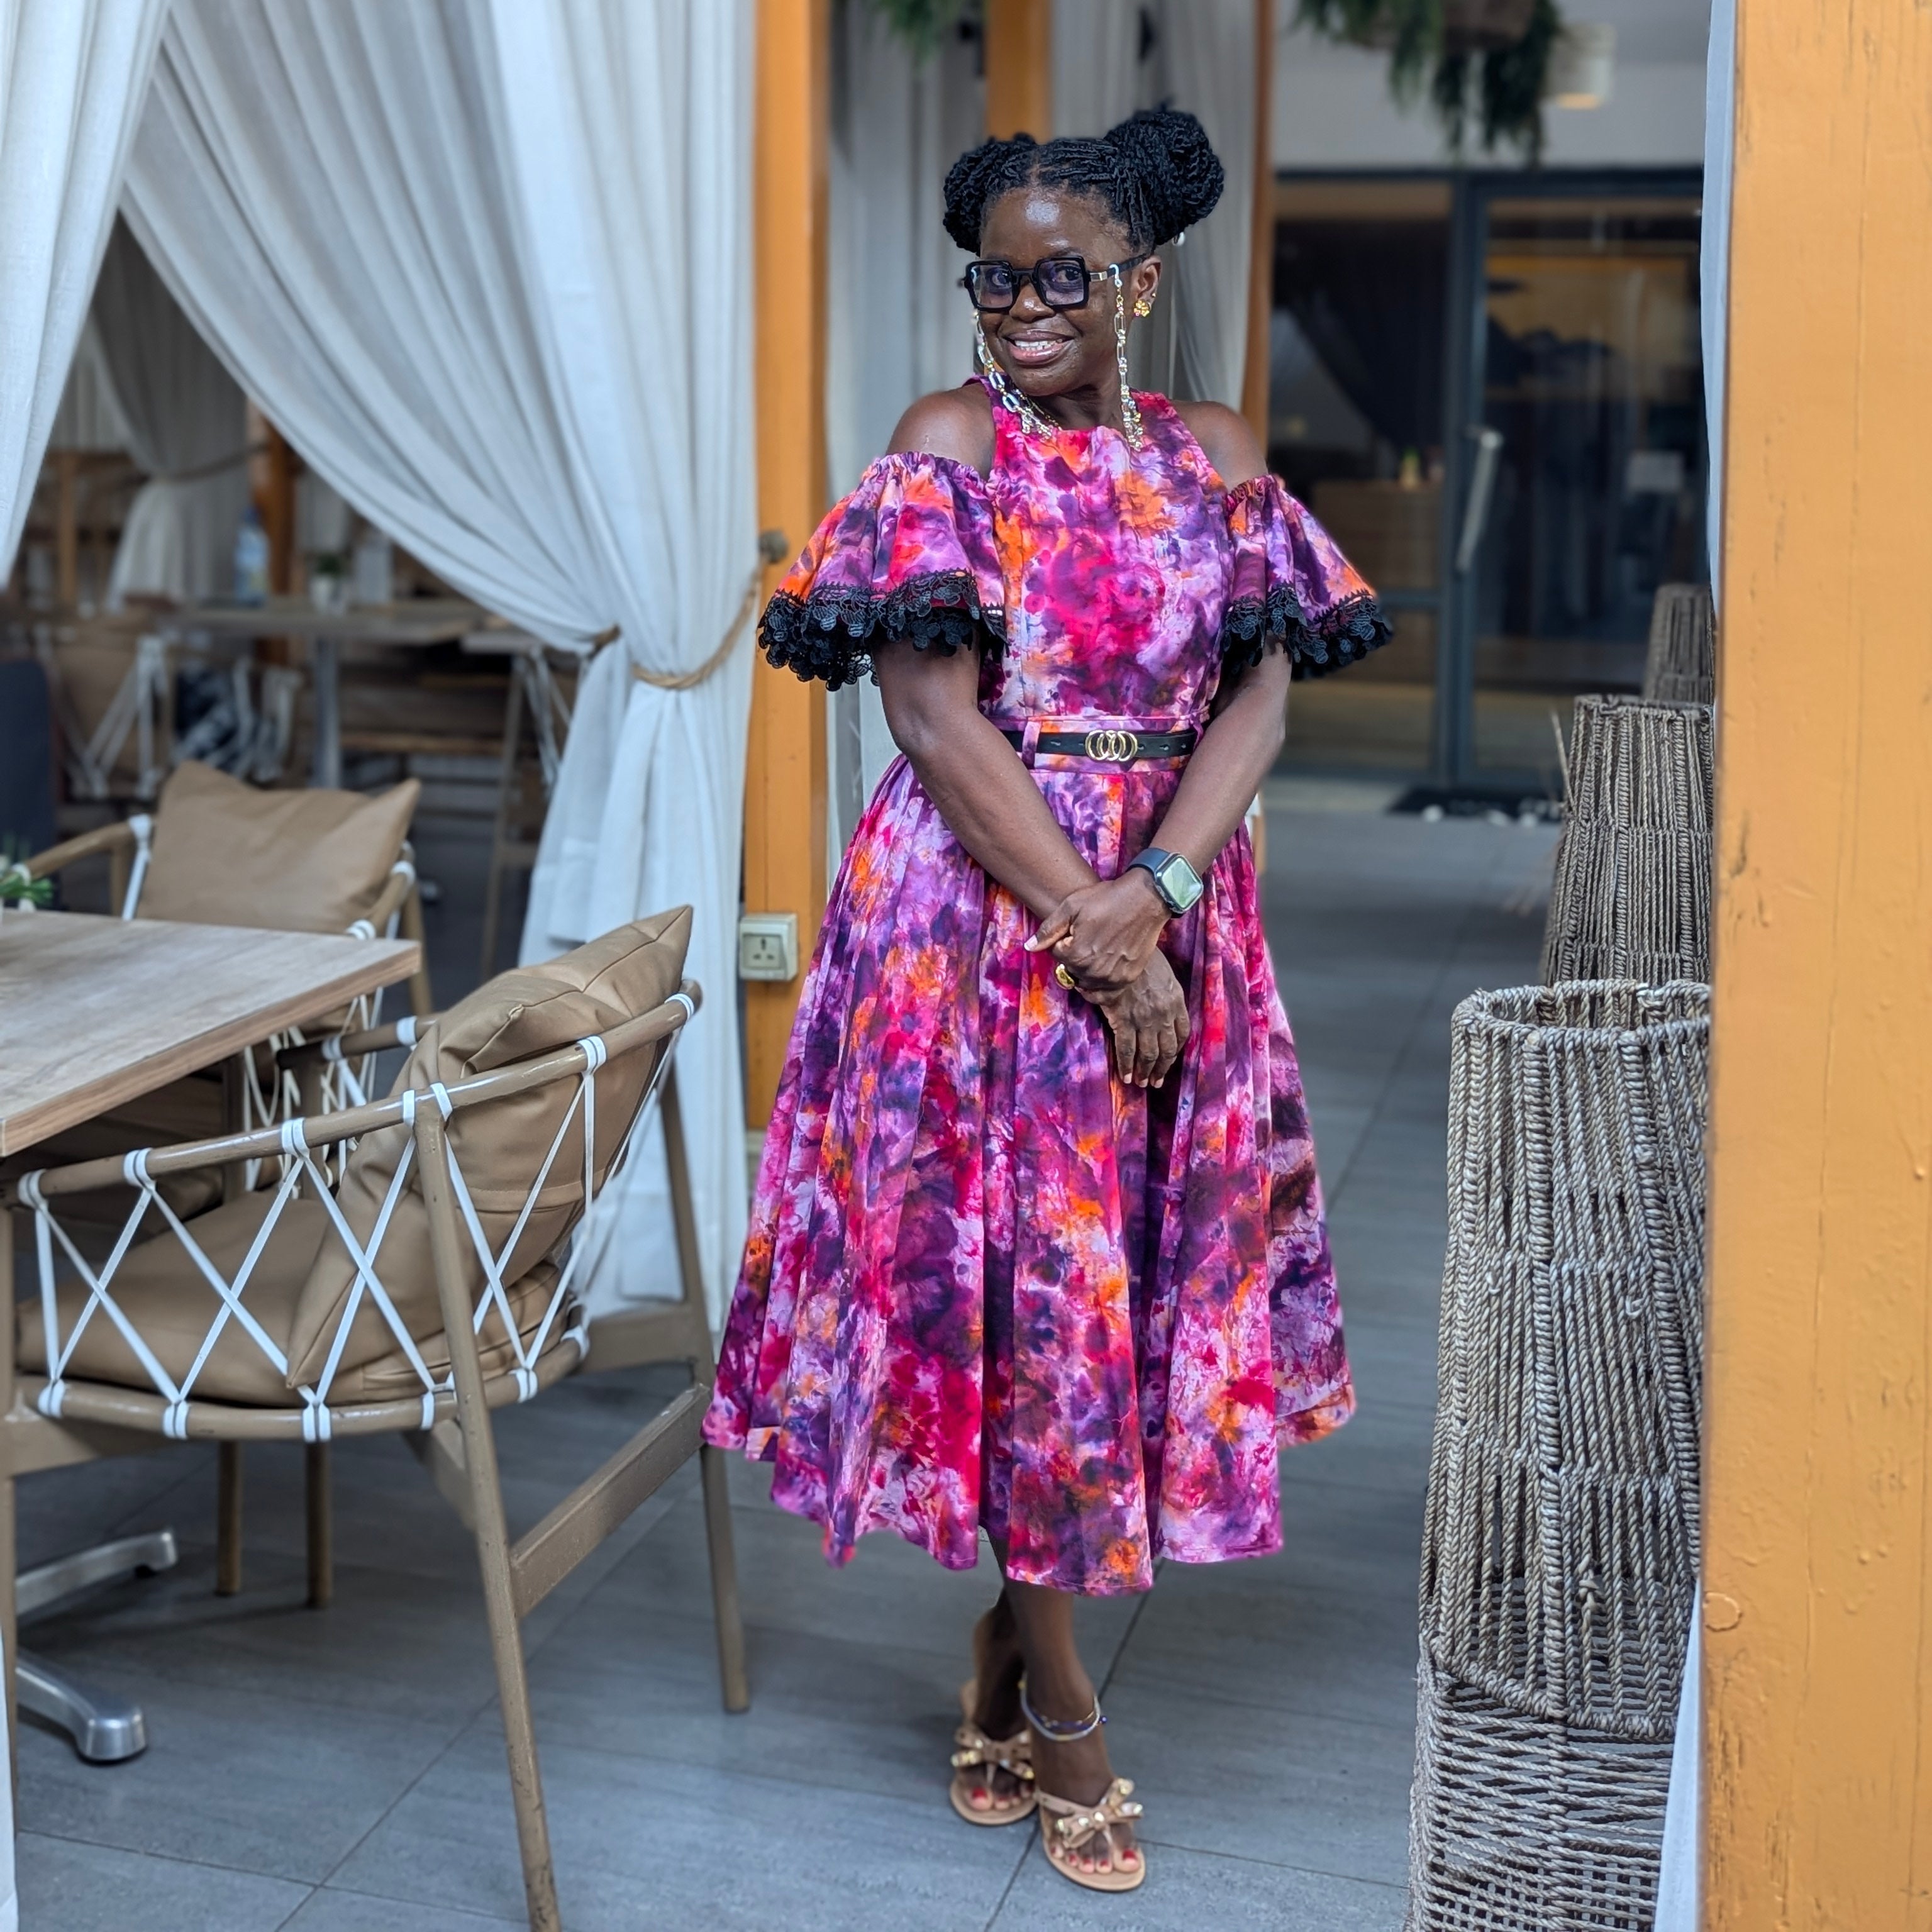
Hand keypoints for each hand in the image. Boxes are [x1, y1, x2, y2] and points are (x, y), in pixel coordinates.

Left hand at [1025, 871, 1168, 997]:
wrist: (1146, 899)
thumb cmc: (1108, 898)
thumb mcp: (1071, 906)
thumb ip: (1048, 930)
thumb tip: (1029, 948)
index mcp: (1075, 954)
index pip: (1056, 955)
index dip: (1063, 941)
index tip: (1075, 929)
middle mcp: (1092, 971)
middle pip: (1071, 971)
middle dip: (1074, 956)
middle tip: (1088, 937)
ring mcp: (1111, 978)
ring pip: (1087, 983)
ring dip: (1087, 970)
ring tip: (1098, 948)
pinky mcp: (1127, 979)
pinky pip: (1106, 993)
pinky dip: (1101, 985)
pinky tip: (1103, 971)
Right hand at [1091, 949, 1189, 1087]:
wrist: (1121, 949)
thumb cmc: (1142, 956)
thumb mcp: (1164, 972)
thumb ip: (1165, 992)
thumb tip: (1160, 1005)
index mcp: (1176, 1001)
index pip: (1182, 1033)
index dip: (1176, 1051)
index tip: (1169, 1060)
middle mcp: (1164, 1014)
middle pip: (1167, 1049)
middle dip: (1161, 1068)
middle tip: (1155, 1081)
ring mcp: (1145, 1019)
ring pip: (1148, 1054)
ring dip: (1145, 1071)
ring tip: (1141, 1082)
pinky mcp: (1124, 1020)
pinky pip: (1127, 1049)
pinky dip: (1127, 1065)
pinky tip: (1127, 1076)